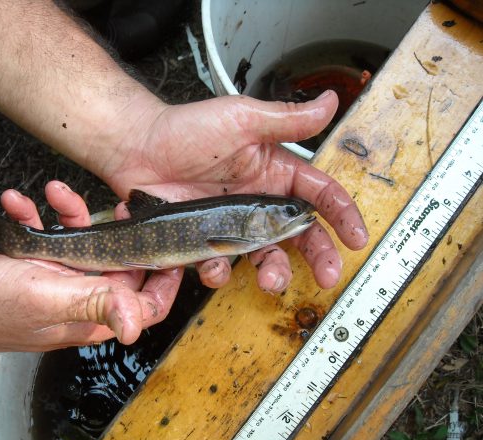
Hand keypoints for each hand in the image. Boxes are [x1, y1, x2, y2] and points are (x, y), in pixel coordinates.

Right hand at [0, 183, 181, 359]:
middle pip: (121, 264)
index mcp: (93, 314)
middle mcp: (82, 299)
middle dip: (119, 232)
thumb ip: (93, 304)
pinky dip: (37, 217)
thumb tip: (135, 328)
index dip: (166, 280)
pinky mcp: (39, 264)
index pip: (148, 305)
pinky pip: (50, 235)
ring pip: (84, 242)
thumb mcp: (46, 299)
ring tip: (54, 191)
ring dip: (70, 214)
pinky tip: (18, 203)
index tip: (172, 247)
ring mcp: (61, 280)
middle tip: (119, 205)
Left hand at [101, 91, 367, 291]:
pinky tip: (215, 264)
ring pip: (264, 256)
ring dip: (274, 272)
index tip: (357, 237)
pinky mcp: (205, 241)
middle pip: (300, 235)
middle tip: (328, 275)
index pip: (318, 195)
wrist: (138, 148)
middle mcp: (258, 203)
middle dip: (319, 256)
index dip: (341, 215)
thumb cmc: (186, 129)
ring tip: (271, 280)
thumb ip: (286, 120)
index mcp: (274, 172)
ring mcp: (232, 225)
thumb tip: (329, 103)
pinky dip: (220, 270)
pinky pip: (221, 263)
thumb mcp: (241, 119)